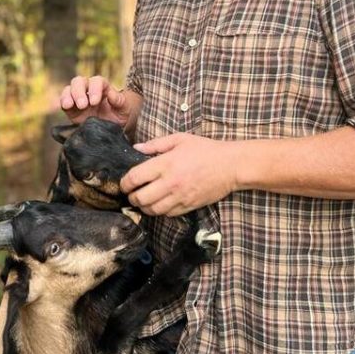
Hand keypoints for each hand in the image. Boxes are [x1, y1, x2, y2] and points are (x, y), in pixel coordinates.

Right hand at [59, 75, 139, 129]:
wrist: (112, 128)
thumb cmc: (120, 114)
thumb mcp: (124, 109)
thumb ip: (119, 101)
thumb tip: (110, 94)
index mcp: (102, 87)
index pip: (96, 81)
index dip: (94, 89)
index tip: (95, 102)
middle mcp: (88, 89)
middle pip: (79, 81)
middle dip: (79, 92)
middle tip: (82, 105)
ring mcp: (78, 98)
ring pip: (69, 89)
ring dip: (68, 96)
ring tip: (69, 105)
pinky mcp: (71, 109)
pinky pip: (63, 101)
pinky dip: (62, 102)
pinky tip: (65, 107)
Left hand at [121, 133, 236, 216]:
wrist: (230, 166)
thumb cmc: (205, 149)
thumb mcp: (179, 139)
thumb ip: (156, 144)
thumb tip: (136, 148)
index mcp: (165, 164)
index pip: (135, 178)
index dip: (125, 183)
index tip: (124, 183)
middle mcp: (170, 183)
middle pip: (140, 198)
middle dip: (132, 197)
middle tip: (131, 193)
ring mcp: (179, 197)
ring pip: (152, 210)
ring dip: (144, 207)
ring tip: (143, 200)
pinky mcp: (188, 206)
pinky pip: (167, 214)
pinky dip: (159, 211)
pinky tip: (159, 204)